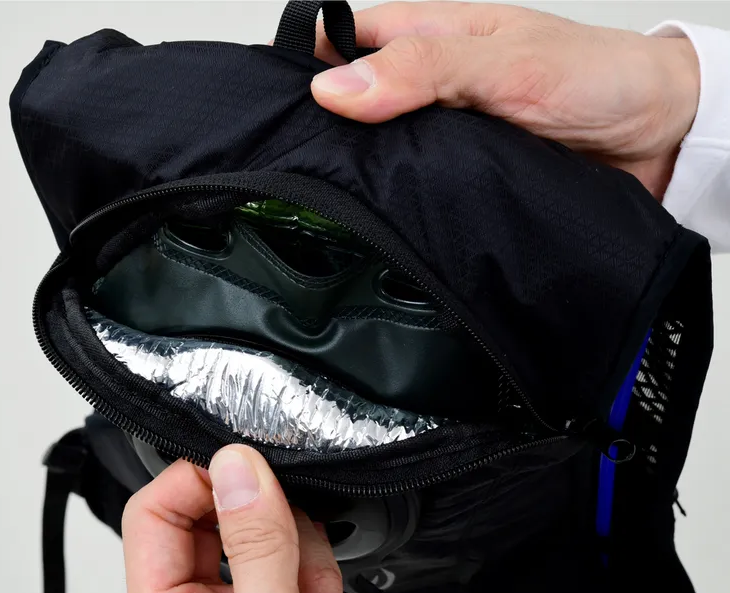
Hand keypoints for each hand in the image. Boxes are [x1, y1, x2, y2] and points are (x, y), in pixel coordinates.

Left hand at [122, 444, 358, 592]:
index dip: (197, 478)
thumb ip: (256, 547)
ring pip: (276, 538)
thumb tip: (240, 468)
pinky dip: (327, 587)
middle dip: (275, 529)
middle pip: (226, 518)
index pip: (154, 513)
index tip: (245, 467)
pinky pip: (308, 567)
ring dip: (310, 567)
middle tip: (294, 546)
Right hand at [310, 1, 700, 198]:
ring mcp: (443, 131)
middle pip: (350, 100)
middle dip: (320, 126)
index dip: (304, 62)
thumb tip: (337, 87)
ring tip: (326, 199)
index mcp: (428, 36)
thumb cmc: (595, 77)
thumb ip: (422, 70)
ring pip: (377, 150)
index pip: (341, 39)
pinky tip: (380, 218)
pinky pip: (413, 186)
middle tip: (292, 161)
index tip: (273, 98)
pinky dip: (394, 200)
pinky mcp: (461, 174)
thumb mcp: (501, 63)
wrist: (658, 135)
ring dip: (356, 170)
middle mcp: (429, 83)